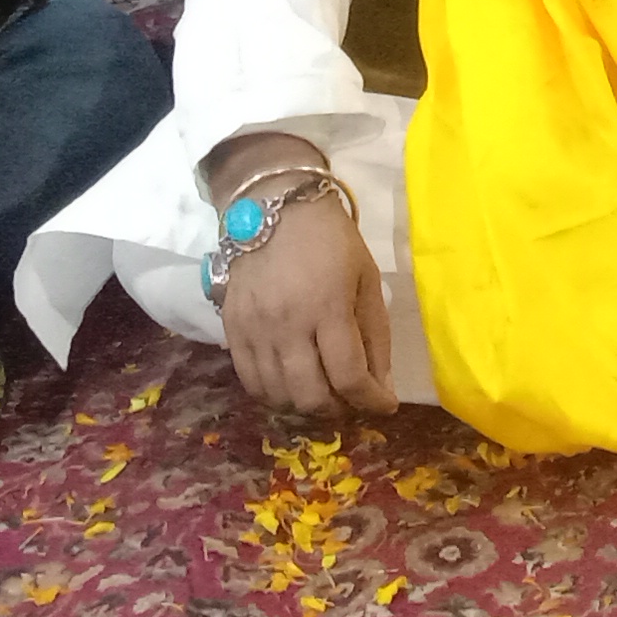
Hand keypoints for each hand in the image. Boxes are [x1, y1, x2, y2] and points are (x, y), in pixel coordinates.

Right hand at [214, 155, 396, 415]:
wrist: (272, 208)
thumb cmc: (330, 240)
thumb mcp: (366, 279)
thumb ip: (375, 335)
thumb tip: (381, 386)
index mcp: (328, 307)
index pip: (349, 376)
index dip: (372, 401)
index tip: (385, 405)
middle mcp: (287, 324)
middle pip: (311, 396)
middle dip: (339, 409)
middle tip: (351, 399)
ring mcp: (255, 329)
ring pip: (279, 396)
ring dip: (306, 406)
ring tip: (323, 394)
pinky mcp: (232, 330)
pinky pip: (250, 382)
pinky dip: (274, 395)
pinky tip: (291, 387)